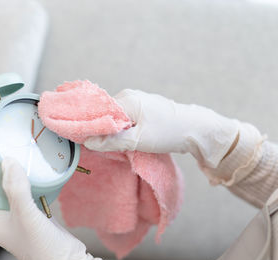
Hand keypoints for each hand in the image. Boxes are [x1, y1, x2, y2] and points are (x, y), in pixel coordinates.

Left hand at [0, 157, 109, 259]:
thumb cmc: (41, 246)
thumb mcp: (25, 213)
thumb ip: (16, 188)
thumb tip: (8, 161)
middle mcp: (3, 222)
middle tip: (2, 153)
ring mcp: (20, 221)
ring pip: (13, 194)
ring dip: (16, 180)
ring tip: (19, 160)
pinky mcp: (36, 219)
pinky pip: (29, 198)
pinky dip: (30, 187)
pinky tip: (36, 176)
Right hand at [83, 89, 239, 167]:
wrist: (198, 129)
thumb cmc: (169, 132)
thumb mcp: (138, 140)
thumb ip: (112, 141)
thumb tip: (87, 141)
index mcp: (126, 99)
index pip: (97, 110)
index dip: (88, 125)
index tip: (79, 138)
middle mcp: (130, 95)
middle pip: (105, 113)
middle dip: (99, 129)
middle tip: (94, 146)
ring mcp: (138, 101)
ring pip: (116, 117)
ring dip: (112, 131)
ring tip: (108, 145)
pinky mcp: (145, 109)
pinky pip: (125, 118)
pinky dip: (122, 129)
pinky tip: (122, 140)